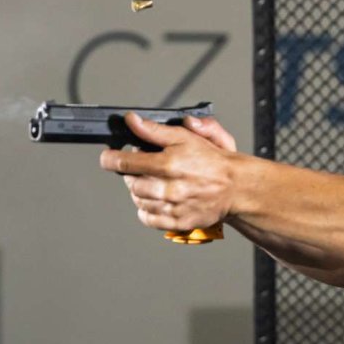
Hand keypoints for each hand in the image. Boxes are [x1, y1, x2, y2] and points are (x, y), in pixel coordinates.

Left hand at [99, 113, 239, 232]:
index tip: (107, 156)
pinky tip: (157, 199)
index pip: (125, 162)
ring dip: (140, 191)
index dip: (110, 158)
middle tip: (144, 167)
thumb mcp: (186, 136)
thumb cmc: (213, 161)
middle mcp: (170, 187)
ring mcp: (173, 207)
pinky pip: (147, 218)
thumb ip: (156, 130)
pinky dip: (146, 209)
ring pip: (138, 200)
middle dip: (132, 173)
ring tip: (154, 182)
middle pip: (130, 183)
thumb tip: (133, 121)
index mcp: (170, 163)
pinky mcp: (177, 222)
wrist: (236, 187)